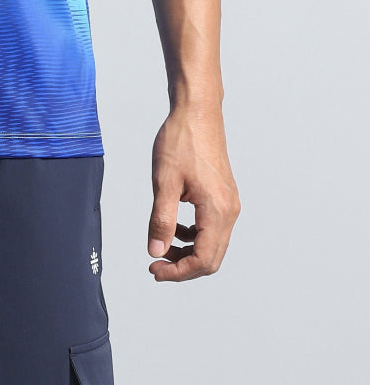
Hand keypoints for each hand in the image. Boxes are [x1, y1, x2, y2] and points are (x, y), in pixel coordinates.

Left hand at [147, 104, 239, 281]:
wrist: (197, 112)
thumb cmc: (181, 140)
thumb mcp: (164, 181)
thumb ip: (161, 220)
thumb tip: (156, 251)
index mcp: (217, 210)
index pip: (202, 260)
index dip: (178, 272)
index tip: (154, 270)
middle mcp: (229, 211)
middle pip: (211, 258)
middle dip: (183, 266)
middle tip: (156, 264)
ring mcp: (230, 203)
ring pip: (213, 244)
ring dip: (188, 251)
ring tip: (161, 244)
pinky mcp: (224, 195)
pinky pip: (213, 228)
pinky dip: (194, 235)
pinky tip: (175, 225)